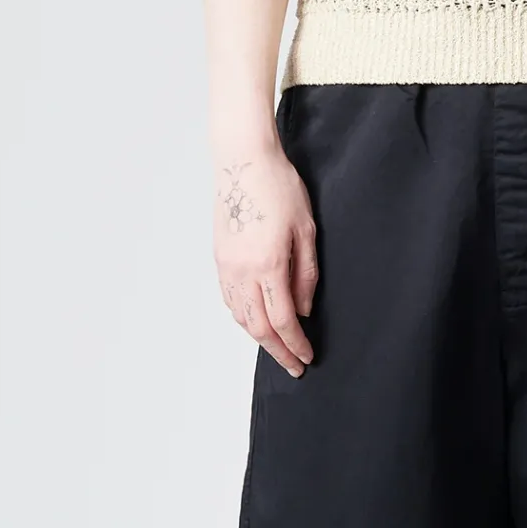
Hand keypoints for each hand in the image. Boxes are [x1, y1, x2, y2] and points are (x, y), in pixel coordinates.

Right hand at [215, 140, 317, 375]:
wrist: (243, 161)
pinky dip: (243, 317)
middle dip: (277, 351)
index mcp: (268, 265)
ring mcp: (227, 265)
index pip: (282, 321)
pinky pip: (229, 299)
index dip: (296, 344)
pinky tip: (255, 321)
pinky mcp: (219, 257)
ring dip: (259, 337)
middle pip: (258, 327)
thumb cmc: (279, 187)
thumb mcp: (307, 230)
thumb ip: (306, 274)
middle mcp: (243, 271)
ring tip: (277, 347)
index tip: (307, 357)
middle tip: (293, 366)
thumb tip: (304, 309)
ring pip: (240, 316)